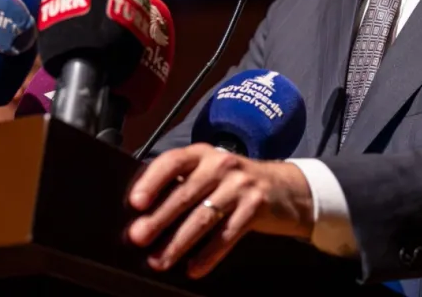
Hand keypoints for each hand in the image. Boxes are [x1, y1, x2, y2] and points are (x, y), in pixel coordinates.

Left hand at [125, 144, 314, 277]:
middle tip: (138, 237)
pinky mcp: (256, 207)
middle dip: (159, 218)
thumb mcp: (209, 172)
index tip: (135, 202)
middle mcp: (221, 165)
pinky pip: (227, 235)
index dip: (152, 181)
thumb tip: (141, 211)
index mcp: (202, 154)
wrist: (286, 188)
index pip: (172, 162)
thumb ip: (182, 182)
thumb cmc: (234, 182)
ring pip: (204, 217)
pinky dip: (209, 255)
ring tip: (159, 260)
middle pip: (185, 194)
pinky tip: (193, 269)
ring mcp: (240, 186)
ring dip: (178, 242)